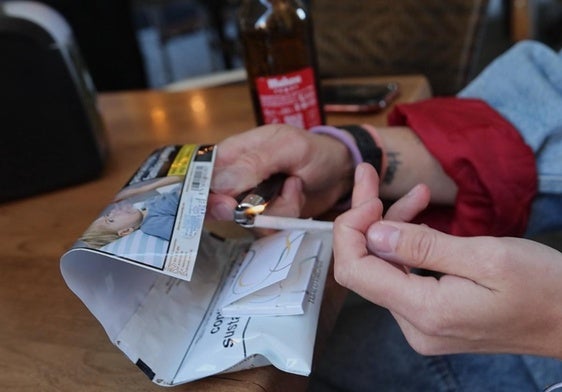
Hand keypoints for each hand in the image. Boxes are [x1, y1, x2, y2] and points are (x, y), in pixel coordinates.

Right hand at [208, 124, 353, 219]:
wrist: (341, 173)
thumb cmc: (315, 151)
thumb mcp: (288, 148)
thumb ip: (254, 162)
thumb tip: (219, 182)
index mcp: (234, 152)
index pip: (201, 175)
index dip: (205, 193)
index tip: (226, 204)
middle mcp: (236, 178)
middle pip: (216, 204)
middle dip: (243, 208)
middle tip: (262, 203)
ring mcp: (251, 201)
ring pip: (244, 220)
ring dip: (274, 209)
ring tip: (294, 187)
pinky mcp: (267, 217)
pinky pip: (264, 229)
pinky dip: (285, 217)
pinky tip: (297, 198)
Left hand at [334, 164, 561, 358]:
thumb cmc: (546, 288)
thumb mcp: (487, 257)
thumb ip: (423, 246)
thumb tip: (373, 233)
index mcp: (425, 312)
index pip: (355, 270)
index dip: (351, 228)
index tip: (369, 195)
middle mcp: (415, 325)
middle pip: (366, 265)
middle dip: (366, 217)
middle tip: (371, 175)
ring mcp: (422, 324)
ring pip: (384, 267)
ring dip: (391, 227)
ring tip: (417, 194)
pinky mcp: (432, 316)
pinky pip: (405, 276)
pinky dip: (408, 244)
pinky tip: (421, 217)